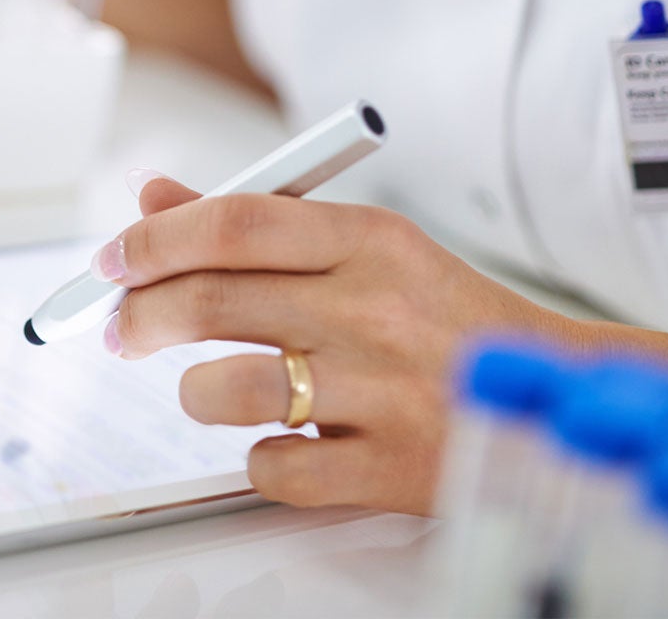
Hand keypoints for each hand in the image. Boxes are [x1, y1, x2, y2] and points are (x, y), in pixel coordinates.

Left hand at [97, 170, 667, 514]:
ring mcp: (382, 391)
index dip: (155, 240)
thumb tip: (155, 199)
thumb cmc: (447, 323)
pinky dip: (259, 460)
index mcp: (373, 241)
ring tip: (207, 389)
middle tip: (120, 328)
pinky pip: (272, 468)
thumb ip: (259, 224)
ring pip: (227, 388)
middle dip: (140, 315)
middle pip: (213, 298)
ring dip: (195, 392)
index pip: (236, 221)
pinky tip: (283, 443)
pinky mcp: (386, 468)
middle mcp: (375, 308)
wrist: (555, 397)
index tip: (113, 260)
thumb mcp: (367, 253)